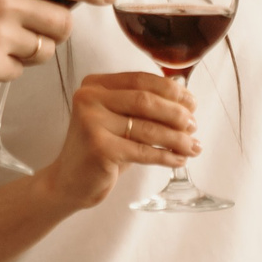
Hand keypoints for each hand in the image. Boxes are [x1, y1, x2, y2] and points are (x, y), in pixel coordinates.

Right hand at [35, 73, 198, 209]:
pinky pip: (144, 151)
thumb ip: (141, 107)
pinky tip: (179, 159)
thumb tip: (185, 101)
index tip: (191, 102)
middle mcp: (89, 99)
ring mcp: (92, 123)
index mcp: (95, 85)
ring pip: (148, 128)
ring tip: (193, 145)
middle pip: (145, 101)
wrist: (68, 182)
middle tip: (194, 125)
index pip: (140, 80)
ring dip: (177, 138)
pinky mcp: (99, 148)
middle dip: (176, 113)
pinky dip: (166, 156)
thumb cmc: (99, 150)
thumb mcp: (117, 120)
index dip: (171, 90)